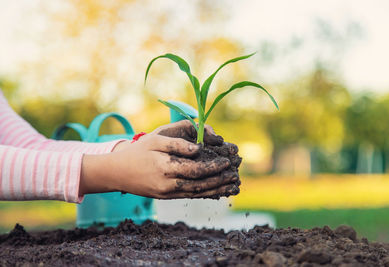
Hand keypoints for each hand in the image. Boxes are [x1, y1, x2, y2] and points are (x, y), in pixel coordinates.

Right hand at [80, 124, 238, 198]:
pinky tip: (216, 192)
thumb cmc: (138, 152)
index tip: (227, 161)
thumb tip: (198, 148)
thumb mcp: (155, 139)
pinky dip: (205, 194)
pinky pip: (189, 196)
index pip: (195, 170)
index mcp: (166, 168)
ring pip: (197, 193)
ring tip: (232, 187)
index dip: (213, 166)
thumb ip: (177, 143)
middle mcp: (168, 184)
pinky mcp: (167, 197)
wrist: (117, 172)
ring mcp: (167, 193)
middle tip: (236, 176)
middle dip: (220, 180)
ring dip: (216, 191)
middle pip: (200, 185)